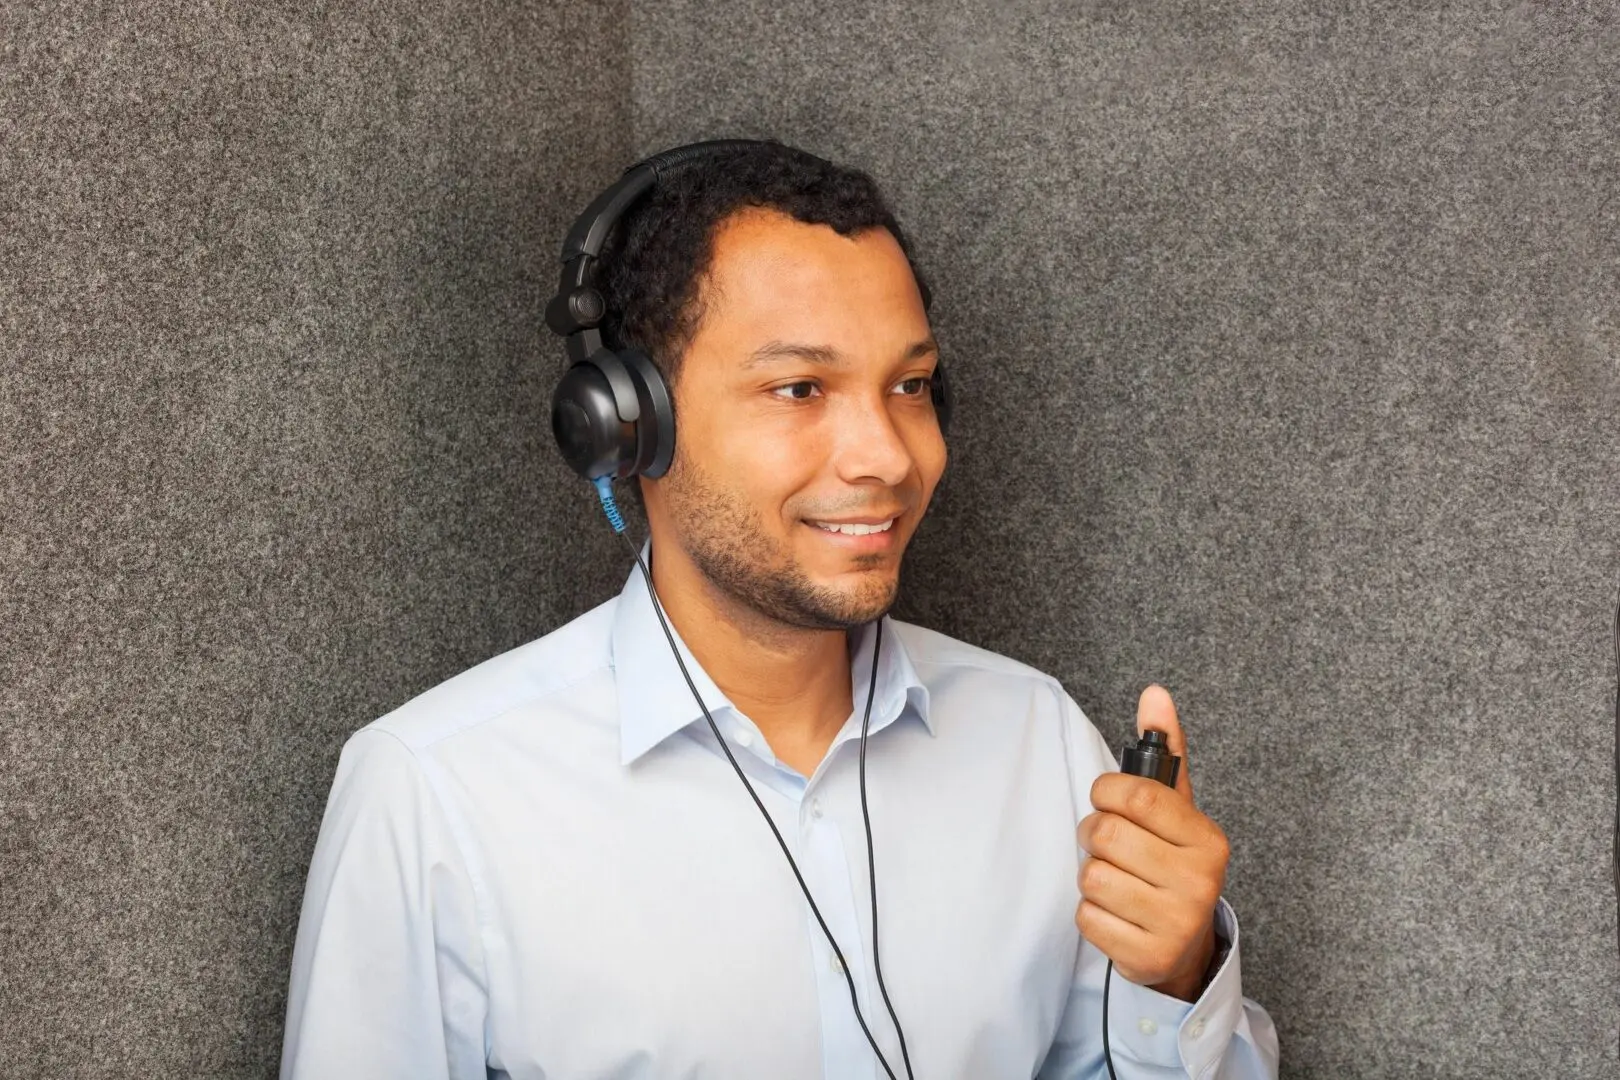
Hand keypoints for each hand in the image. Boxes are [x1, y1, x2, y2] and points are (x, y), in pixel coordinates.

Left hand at [1075, 685, 1228, 1000]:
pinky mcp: (1147, 956)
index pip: (1140, 796)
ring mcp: (1176, 923)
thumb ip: (1165, 752)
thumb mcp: (1176, 810)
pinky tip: (1116, 913)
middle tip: (1106, 844)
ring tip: (1116, 879)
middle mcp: (1199, 881)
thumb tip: (1154, 693)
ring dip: (1092, 876)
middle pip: (1107, 835)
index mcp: (1207, 839)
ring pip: (1093, 877)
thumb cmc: (1171, 864)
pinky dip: (1091, 913)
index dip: (1107, 792)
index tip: (1107, 798)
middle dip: (1093, 835)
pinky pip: (1087, 918)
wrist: (1184, 947)